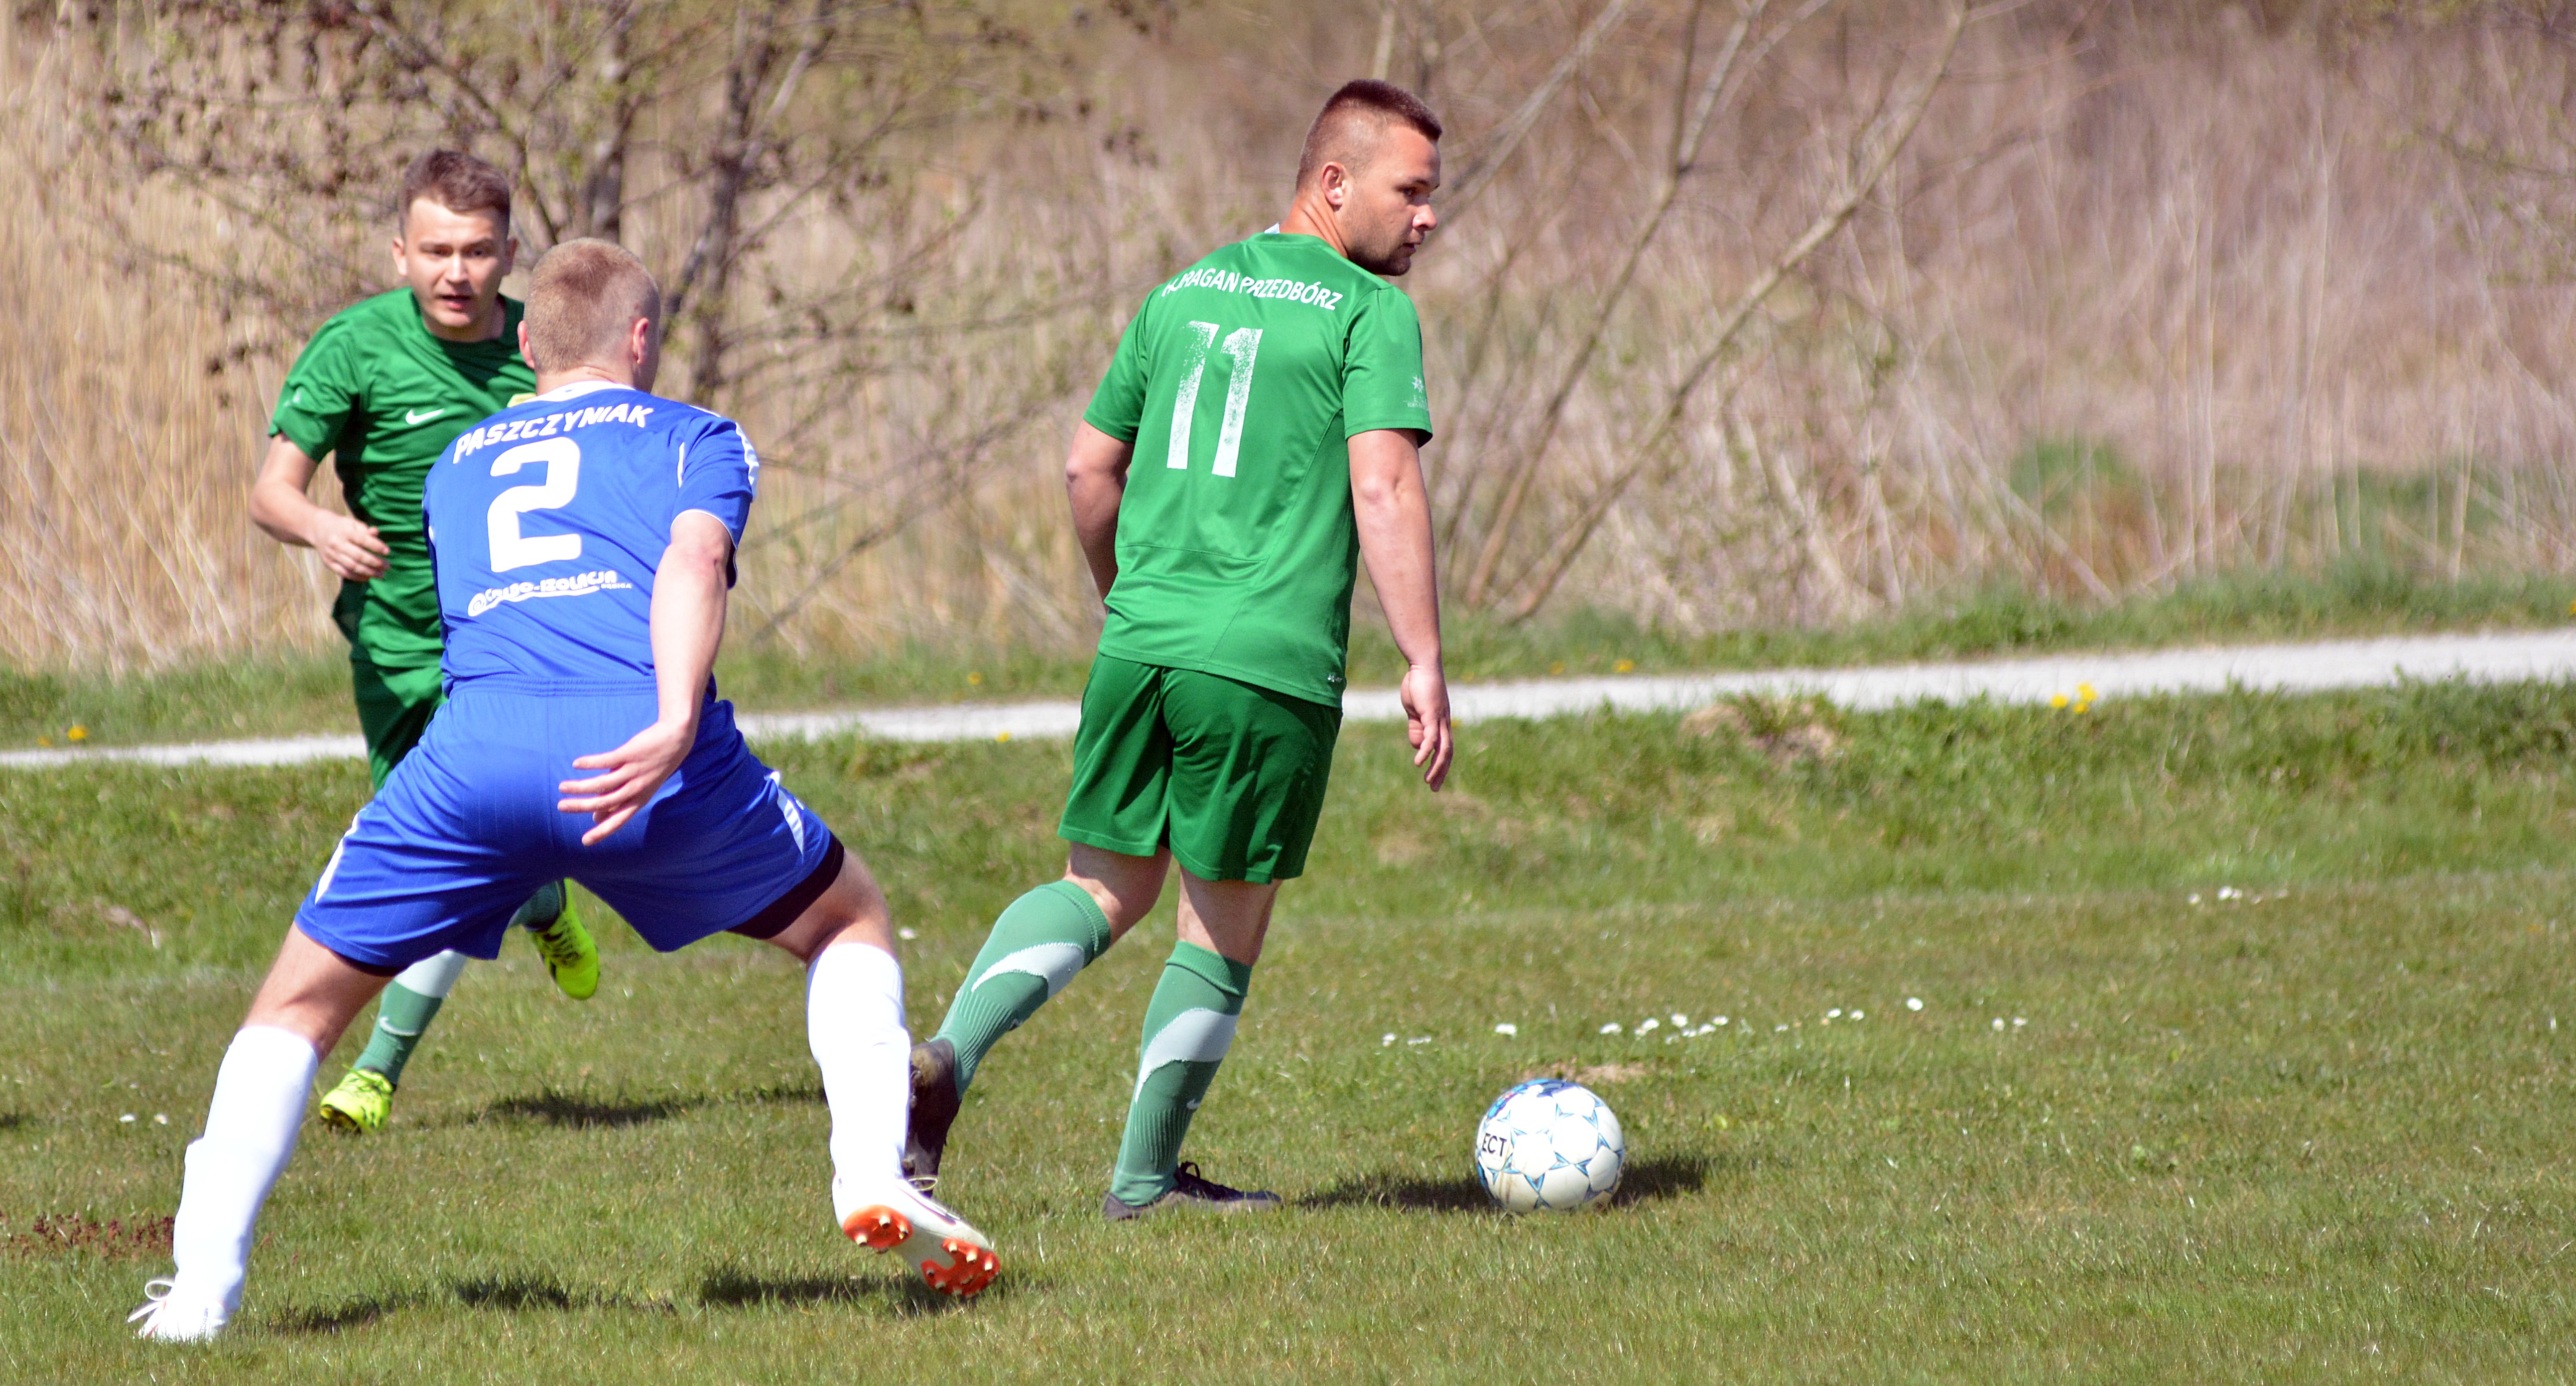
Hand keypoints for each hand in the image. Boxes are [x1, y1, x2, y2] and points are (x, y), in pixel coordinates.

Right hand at [305, 512, 389, 579]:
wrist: (318, 528)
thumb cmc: (342, 526)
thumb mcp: (352, 523)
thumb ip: (364, 529)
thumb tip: (376, 533)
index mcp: (344, 531)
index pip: (362, 540)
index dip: (376, 546)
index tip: (387, 552)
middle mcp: (336, 543)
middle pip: (358, 555)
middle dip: (375, 562)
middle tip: (387, 566)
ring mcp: (331, 554)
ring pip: (352, 566)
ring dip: (368, 572)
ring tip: (381, 574)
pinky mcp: (328, 563)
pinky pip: (343, 573)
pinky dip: (356, 577)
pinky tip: (368, 577)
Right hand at [558, 717, 694, 844]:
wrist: (676, 740)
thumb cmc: (654, 766)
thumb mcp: (640, 788)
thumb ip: (618, 802)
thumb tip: (597, 818)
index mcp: (639, 800)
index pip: (619, 820)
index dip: (602, 831)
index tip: (585, 842)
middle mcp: (636, 788)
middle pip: (605, 802)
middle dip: (581, 807)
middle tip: (561, 807)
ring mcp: (633, 771)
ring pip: (602, 784)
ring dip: (579, 787)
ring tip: (562, 787)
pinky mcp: (630, 753)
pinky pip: (606, 761)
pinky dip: (590, 763)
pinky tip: (576, 764)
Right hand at [1400, 663, 1452, 790]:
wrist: (1422, 665)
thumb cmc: (1418, 685)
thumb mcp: (1415, 711)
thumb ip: (1416, 728)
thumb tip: (1418, 747)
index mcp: (1441, 723)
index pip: (1445, 749)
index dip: (1440, 765)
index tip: (1433, 779)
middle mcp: (1444, 723)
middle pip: (1447, 753)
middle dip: (1441, 772)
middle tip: (1433, 788)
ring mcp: (1440, 719)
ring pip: (1443, 749)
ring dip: (1436, 767)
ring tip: (1427, 781)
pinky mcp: (1432, 714)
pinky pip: (1431, 737)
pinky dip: (1426, 751)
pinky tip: (1418, 762)